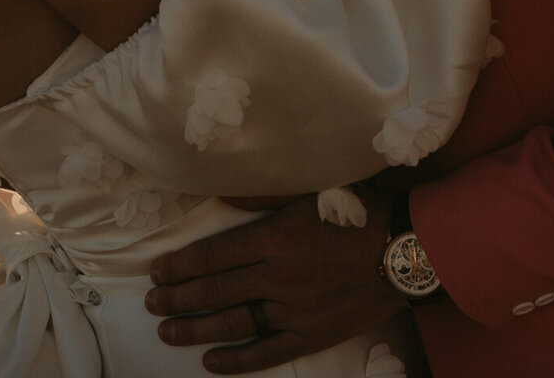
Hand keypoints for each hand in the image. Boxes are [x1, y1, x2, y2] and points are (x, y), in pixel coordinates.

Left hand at [145, 191, 404, 372]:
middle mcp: (278, 276)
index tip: (157, 271)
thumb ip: (262, 195)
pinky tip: (211, 362)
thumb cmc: (356, 214)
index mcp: (274, 237)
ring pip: (233, 323)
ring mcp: (294, 310)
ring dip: (196, 329)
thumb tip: (221, 198)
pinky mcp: (311, 335)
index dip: (180, 265)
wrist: (402, 252)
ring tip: (167, 331)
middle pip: (215, 291)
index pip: (213, 255)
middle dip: (177, 298)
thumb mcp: (308, 191)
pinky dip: (237, 360)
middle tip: (152, 303)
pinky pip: (267, 353)